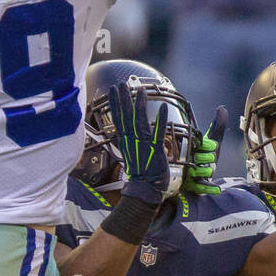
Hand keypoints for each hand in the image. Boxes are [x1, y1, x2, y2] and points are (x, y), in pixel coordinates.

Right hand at [108, 82, 169, 205]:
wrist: (145, 192)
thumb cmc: (141, 175)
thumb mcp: (134, 155)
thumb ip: (134, 142)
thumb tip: (134, 132)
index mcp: (126, 142)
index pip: (119, 119)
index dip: (116, 103)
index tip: (113, 90)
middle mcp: (132, 142)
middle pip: (126, 117)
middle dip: (123, 99)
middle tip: (120, 84)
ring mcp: (143, 146)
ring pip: (139, 121)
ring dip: (139, 105)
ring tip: (139, 89)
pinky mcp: (155, 151)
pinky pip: (158, 133)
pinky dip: (161, 120)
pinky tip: (162, 106)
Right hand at [184, 106, 227, 194]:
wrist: (199, 171)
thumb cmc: (205, 154)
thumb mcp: (212, 139)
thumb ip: (217, 125)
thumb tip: (221, 108)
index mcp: (191, 148)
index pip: (199, 145)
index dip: (208, 145)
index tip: (213, 145)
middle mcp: (189, 160)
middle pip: (200, 158)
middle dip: (209, 157)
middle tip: (211, 158)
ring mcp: (189, 174)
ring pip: (200, 172)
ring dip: (208, 170)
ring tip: (210, 169)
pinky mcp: (192, 186)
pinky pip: (200, 188)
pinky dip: (210, 189)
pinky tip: (218, 189)